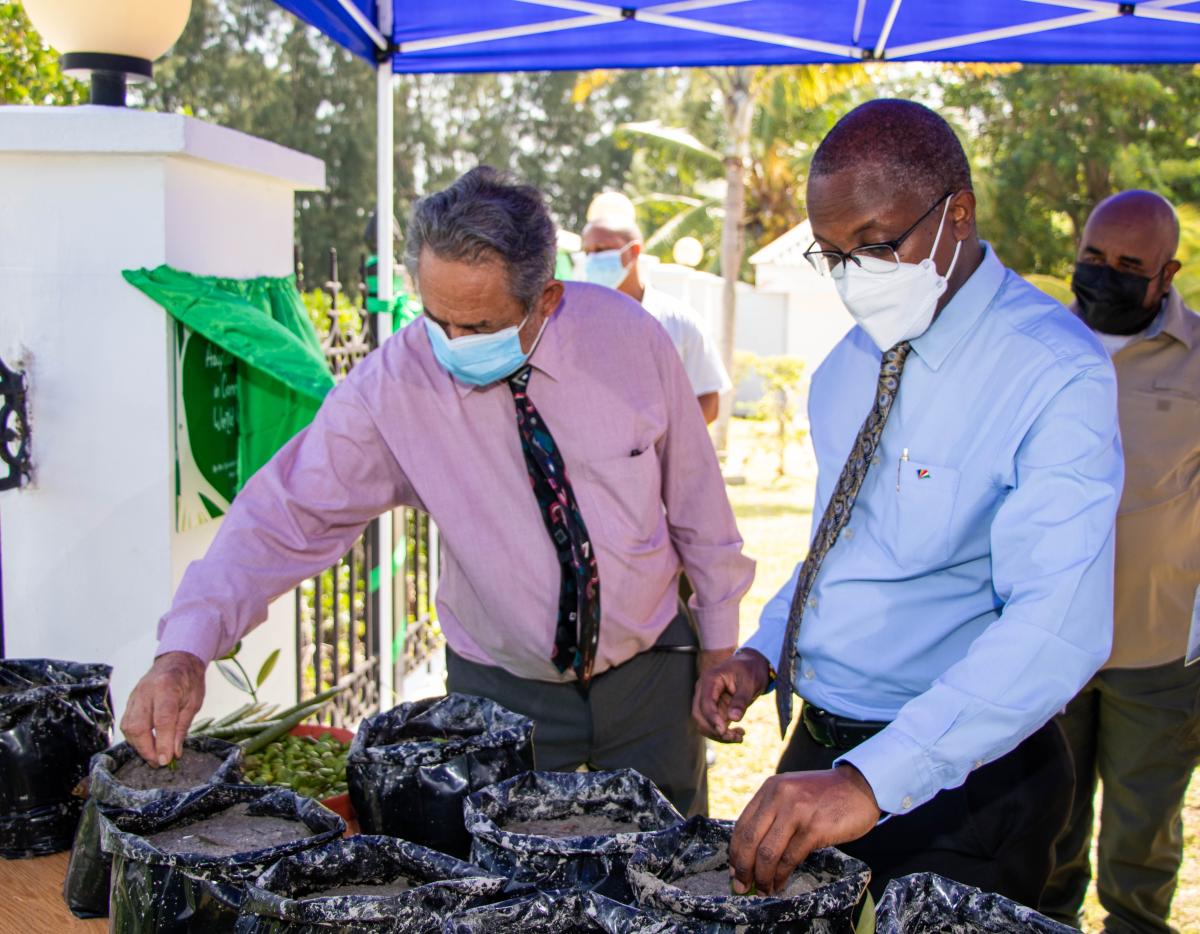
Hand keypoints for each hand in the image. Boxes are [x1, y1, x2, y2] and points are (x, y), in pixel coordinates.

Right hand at [120, 651, 206, 766]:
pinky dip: (134, 738)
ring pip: (128, 726)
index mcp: (167, 687)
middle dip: (146, 749)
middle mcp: (146, 691)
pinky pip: (126, 723)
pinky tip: (145, 744)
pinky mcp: (129, 701)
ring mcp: (134, 695)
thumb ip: (182, 728)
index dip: (162, 743)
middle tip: (158, 763)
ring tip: (153, 756)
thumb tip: (174, 753)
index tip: (165, 761)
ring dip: (138, 746)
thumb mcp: (194, 703)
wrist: (177, 661)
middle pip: (138, 726)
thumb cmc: (189, 680)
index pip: (162, 720)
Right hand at [692, 648, 769, 742]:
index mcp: (710, 680)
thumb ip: (740, 700)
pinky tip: (739, 733)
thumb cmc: (750, 670)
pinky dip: (723, 733)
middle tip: (734, 737)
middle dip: (714, 730)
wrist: (751, 666)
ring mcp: (707, 700)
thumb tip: (733, 718)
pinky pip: (713, 725)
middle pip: (699, 715)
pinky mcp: (714, 709)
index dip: (712, 719)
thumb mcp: (749, 683)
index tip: (724, 731)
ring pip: (703, 723)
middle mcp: (704, 690)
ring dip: (718, 735)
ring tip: (739, 737)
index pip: (705, 703)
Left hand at [729, 764, 880, 894]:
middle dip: (743, 868)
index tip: (735, 871)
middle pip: (749, 840)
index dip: (735, 852)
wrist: (860, 787)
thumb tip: (751, 851)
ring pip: (767, 853)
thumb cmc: (825, 796)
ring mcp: (797, 812)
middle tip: (742, 886)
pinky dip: (781, 876)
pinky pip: (789, 859)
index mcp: (770, 789)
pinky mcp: (814, 828)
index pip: (742, 825)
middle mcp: (779, 797)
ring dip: (762, 877)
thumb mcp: (792, 794)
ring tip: (764, 889)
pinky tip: (780, 883)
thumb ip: (772, 814)